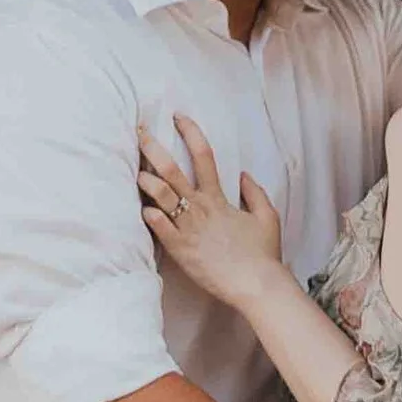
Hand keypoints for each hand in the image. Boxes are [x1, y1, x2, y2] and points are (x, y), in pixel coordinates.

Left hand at [139, 115, 284, 307]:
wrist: (257, 284)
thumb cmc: (263, 253)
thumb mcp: (267, 217)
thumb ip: (255, 192)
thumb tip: (243, 175)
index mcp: (219, 198)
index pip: (203, 155)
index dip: (190, 132)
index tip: (178, 117)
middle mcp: (200, 208)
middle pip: (171, 170)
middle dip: (152, 148)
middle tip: (138, 133)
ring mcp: (188, 228)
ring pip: (160, 195)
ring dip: (145, 180)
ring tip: (135, 172)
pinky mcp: (180, 250)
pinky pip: (159, 228)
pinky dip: (148, 216)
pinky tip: (142, 209)